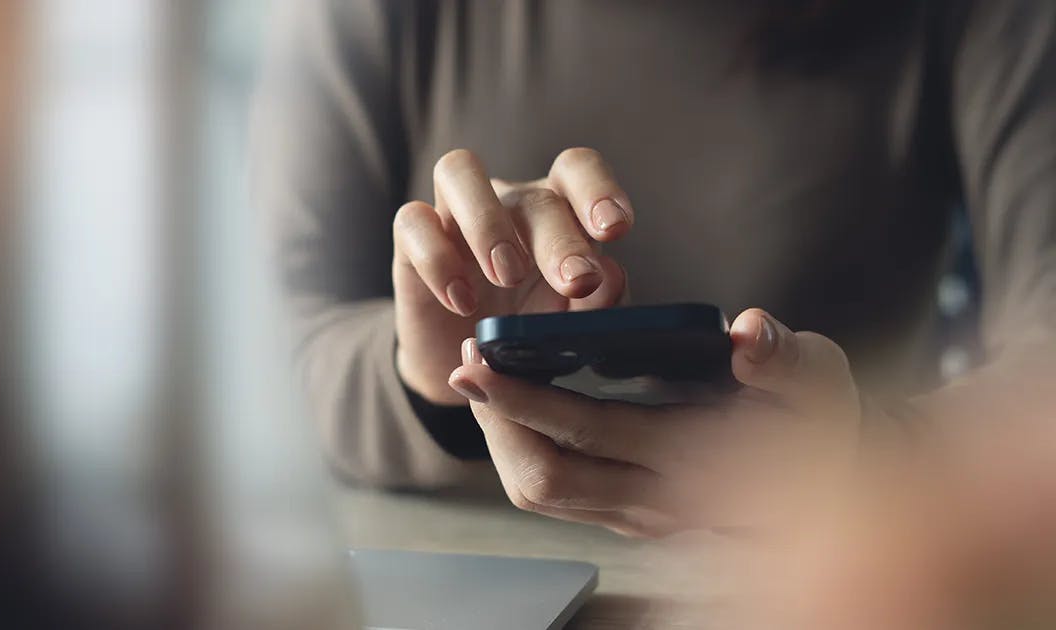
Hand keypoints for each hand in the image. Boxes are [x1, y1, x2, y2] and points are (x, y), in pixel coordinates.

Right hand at [394, 148, 629, 404]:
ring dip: (488, 223)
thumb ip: (593, 307)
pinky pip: (412, 221)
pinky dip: (438, 259)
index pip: (576, 170)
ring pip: (459, 170)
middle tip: (575, 282)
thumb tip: (611, 277)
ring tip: (506, 276)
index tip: (616, 229)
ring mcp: (455, 215)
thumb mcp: (566, 327)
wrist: (468, 367)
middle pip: (532, 193)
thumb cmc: (528, 331)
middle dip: (558, 238)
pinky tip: (460, 301)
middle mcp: (507, 202)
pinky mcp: (411, 241)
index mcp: (557, 211)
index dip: (598, 190)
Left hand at [446, 308, 861, 535]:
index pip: (590, 433)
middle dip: (496, 420)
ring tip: (482, 385)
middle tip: (466, 365)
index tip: (482, 357)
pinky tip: (517, 413)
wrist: (835, 486)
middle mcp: (658, 503)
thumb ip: (784, 358)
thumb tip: (747, 334)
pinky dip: (526, 454)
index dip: (526, 397)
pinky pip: (561, 497)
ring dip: (504, 440)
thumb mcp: (819, 380)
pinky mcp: (632, 517)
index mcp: (697, 461)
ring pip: (544, 495)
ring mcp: (641, 518)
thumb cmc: (822, 421)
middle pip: (544, 478)